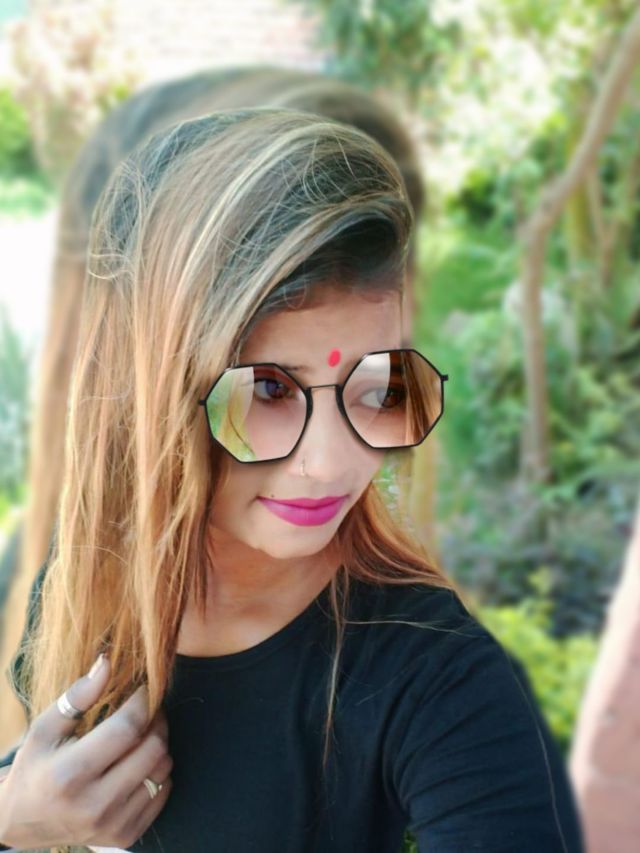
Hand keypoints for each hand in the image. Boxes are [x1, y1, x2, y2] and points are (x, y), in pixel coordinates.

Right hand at [0, 655, 171, 849]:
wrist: (22, 823)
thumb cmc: (36, 766)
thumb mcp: (44, 729)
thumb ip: (78, 696)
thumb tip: (107, 662)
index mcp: (70, 774)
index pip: (127, 729)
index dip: (143, 701)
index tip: (144, 688)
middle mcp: (94, 805)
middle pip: (152, 748)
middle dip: (155, 720)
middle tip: (146, 709)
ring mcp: (113, 825)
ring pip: (163, 769)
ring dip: (159, 744)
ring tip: (141, 734)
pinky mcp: (126, 836)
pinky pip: (164, 792)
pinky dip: (158, 771)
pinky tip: (139, 762)